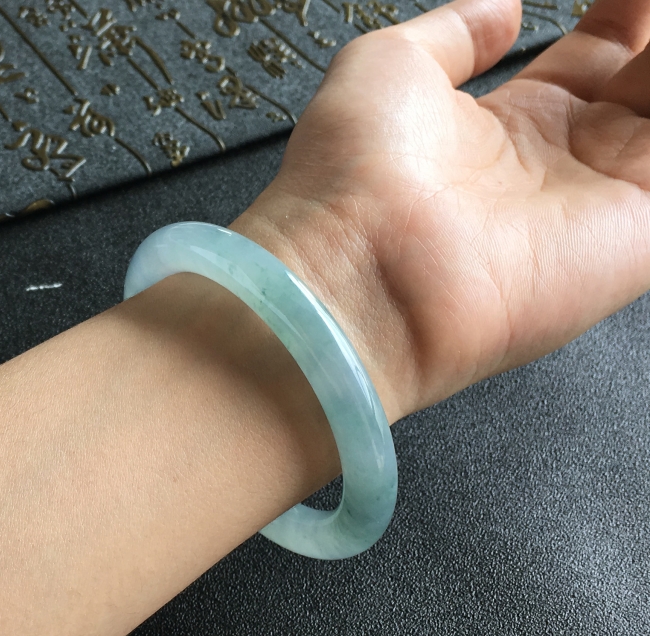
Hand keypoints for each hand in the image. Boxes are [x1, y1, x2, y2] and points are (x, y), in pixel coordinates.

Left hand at [232, 0, 649, 424]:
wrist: (358, 270)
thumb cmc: (353, 179)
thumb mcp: (391, 66)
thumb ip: (457, 32)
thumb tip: (502, 10)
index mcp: (505, 127)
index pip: (591, 57)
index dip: (623, 12)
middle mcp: (557, 164)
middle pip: (641, 85)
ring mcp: (600, 203)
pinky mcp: (633, 240)